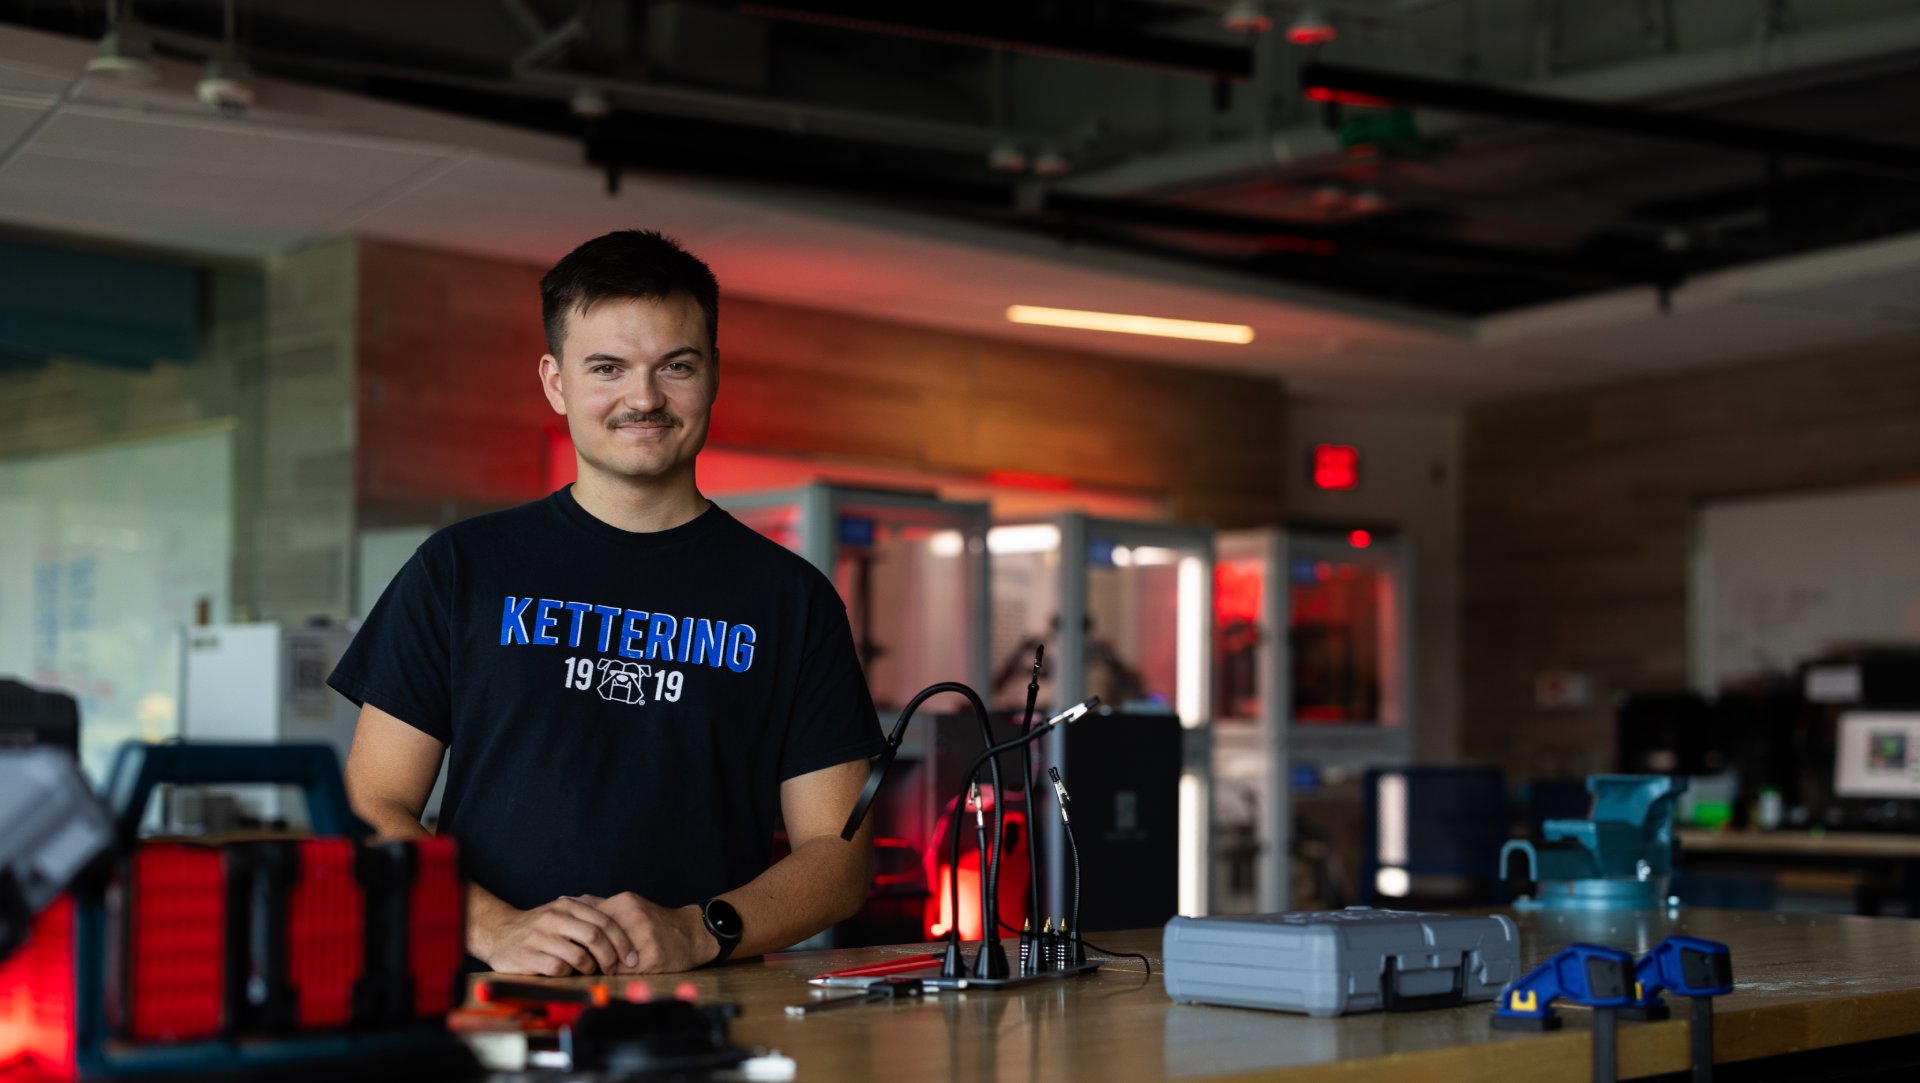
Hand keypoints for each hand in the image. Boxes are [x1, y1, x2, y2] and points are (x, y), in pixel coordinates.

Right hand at [472, 895, 642, 976]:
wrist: (499, 933)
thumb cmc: (539, 926)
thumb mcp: (562, 911)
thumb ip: (588, 912)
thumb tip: (624, 920)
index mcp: (567, 906)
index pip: (604, 921)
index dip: (622, 941)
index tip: (632, 958)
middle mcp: (554, 918)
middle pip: (595, 937)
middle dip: (611, 957)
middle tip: (615, 969)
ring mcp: (540, 937)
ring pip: (579, 956)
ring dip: (590, 968)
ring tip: (590, 971)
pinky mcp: (527, 956)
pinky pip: (558, 969)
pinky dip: (569, 974)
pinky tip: (568, 973)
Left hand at [579, 892, 717, 973]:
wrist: (691, 933)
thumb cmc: (655, 921)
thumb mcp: (629, 905)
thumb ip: (598, 904)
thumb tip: (565, 900)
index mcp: (625, 902)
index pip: (589, 921)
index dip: (579, 936)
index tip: (574, 945)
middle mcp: (634, 917)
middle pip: (597, 940)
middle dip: (587, 953)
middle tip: (582, 960)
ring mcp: (645, 937)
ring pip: (609, 957)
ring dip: (601, 965)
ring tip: (598, 967)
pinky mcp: (653, 958)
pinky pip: (624, 971)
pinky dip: (616, 974)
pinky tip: (616, 972)